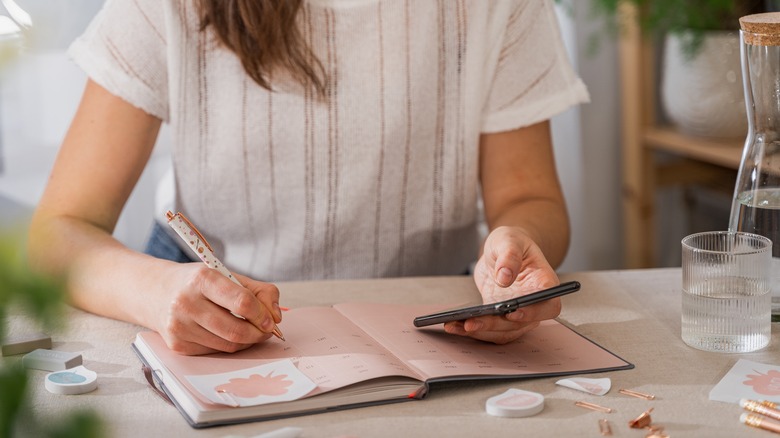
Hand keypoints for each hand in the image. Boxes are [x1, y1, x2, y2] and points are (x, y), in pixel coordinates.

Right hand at [155, 263, 281, 354]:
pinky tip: (227, 333)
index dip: (263, 314)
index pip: (242, 302)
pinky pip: (215, 351)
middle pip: (236, 330)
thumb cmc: (197, 282)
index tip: (272, 319)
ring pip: (228, 345)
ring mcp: (179, 326)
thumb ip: (258, 291)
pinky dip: (228, 345)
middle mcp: (186, 303)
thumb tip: (276, 316)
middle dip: (259, 333)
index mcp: (202, 279)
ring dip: (247, 341)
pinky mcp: (177, 345)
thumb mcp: (227, 274)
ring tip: (251, 331)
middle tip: (267, 330)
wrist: (155, 291)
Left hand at [444, 226, 560, 343]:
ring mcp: (518, 313)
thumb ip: (509, 255)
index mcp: (543, 282)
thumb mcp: (509, 240)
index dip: (533, 313)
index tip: (512, 313)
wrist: (503, 250)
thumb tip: (504, 277)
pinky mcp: (501, 317)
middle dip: (496, 326)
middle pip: (522, 324)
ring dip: (480, 332)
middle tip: (472, 322)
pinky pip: (490, 330)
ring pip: (504, 332)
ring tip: (455, 325)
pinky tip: (454, 325)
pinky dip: (473, 330)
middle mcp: (534, 303)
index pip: (548, 305)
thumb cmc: (512, 243)